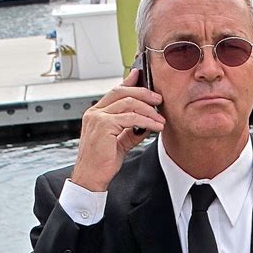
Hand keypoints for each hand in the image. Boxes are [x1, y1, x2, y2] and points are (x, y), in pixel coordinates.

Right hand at [71, 69, 164, 191]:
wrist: (91, 177)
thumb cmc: (102, 162)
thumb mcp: (119, 142)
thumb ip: (130, 130)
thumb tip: (147, 124)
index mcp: (96, 114)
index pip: (114, 92)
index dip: (128, 82)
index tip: (140, 75)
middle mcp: (95, 113)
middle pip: (122, 92)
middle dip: (143, 93)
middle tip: (158, 99)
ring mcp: (98, 118)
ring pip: (128, 103)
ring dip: (149, 110)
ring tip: (160, 119)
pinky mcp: (104, 126)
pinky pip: (131, 118)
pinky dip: (146, 121)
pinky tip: (155, 127)